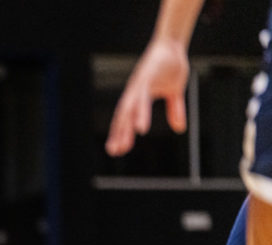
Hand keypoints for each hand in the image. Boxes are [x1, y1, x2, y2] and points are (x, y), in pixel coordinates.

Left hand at [106, 39, 189, 156]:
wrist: (172, 43)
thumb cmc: (170, 65)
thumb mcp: (175, 91)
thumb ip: (175, 110)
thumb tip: (179, 129)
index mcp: (138, 97)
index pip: (126, 118)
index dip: (120, 133)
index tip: (117, 150)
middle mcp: (134, 93)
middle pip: (123, 117)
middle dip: (118, 135)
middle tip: (114, 152)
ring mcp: (139, 85)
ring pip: (130, 110)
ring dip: (127, 128)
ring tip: (125, 145)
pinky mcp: (147, 78)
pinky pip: (142, 98)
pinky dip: (139, 113)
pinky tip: (139, 127)